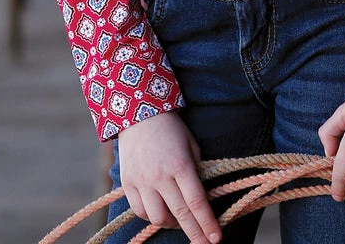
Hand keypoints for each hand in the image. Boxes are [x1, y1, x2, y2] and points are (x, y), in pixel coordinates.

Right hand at [117, 111, 221, 242]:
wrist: (138, 113)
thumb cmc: (170, 128)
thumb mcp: (190, 144)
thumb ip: (197, 169)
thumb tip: (202, 194)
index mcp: (180, 164)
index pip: (197, 201)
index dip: (207, 222)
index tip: (216, 238)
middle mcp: (160, 176)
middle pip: (180, 214)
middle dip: (195, 233)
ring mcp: (142, 181)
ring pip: (157, 217)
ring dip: (171, 224)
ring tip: (179, 221)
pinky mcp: (127, 183)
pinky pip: (140, 210)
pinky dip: (151, 216)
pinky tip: (160, 211)